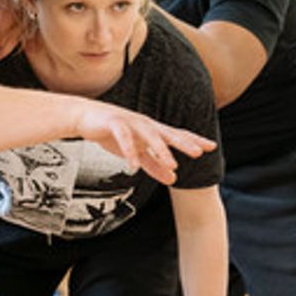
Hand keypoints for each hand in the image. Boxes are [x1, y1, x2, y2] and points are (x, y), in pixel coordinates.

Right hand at [75, 104, 217, 184]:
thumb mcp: (136, 152)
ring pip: (149, 136)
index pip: (177, 135)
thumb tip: (174, 179)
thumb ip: (154, 165)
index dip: (193, 140)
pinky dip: (130, 151)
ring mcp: (130, 122)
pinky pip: (124, 139)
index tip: (211, 147)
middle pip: (168, 133)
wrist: (84, 117)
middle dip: (183, 143)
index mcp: (152, 130)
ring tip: (172, 164)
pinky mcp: (114, 124)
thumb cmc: (111, 133)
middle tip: (199, 152)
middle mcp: (145, 125)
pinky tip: (133, 166)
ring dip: (161, 150)